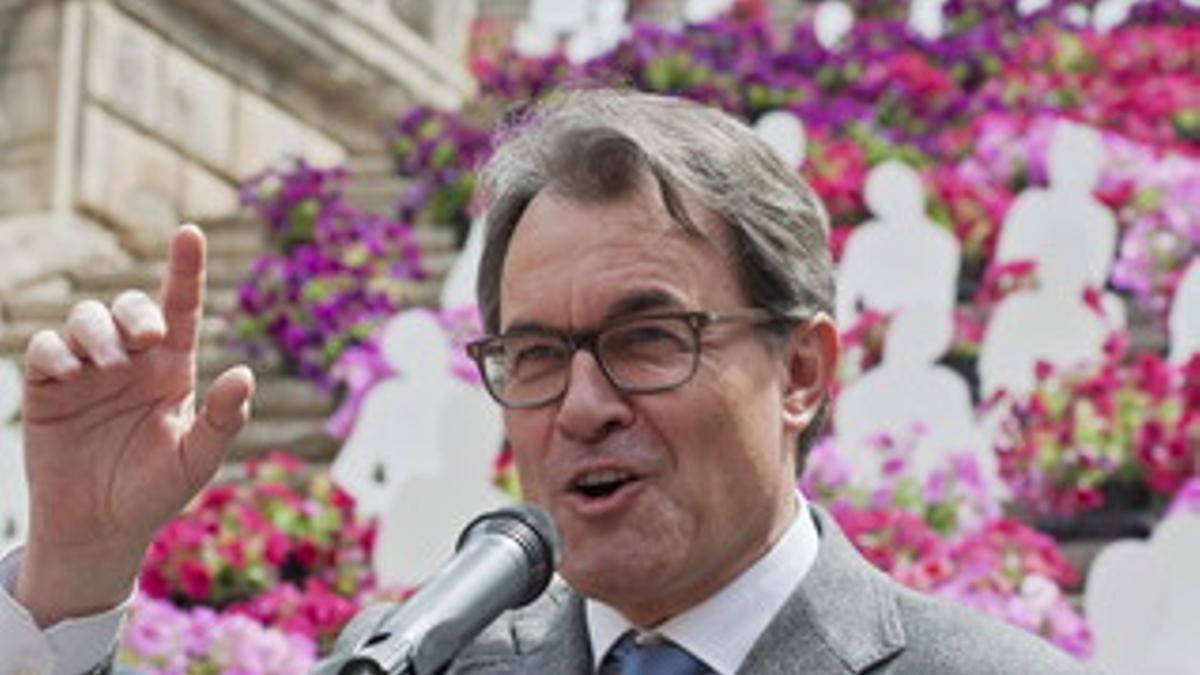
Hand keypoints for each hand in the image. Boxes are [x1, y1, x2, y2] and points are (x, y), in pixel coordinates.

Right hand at [14, 225, 254, 626]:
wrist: (99, 529)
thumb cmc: (155, 492)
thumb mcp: (197, 461)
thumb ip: (222, 420)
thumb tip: (244, 374)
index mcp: (173, 369)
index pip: (182, 309)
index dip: (186, 269)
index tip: (190, 233)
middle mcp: (132, 361)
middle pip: (131, 307)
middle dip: (136, 311)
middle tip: (146, 339)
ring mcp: (88, 371)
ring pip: (86, 319)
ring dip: (97, 330)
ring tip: (106, 364)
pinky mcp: (49, 389)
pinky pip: (44, 349)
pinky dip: (55, 352)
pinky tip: (69, 372)